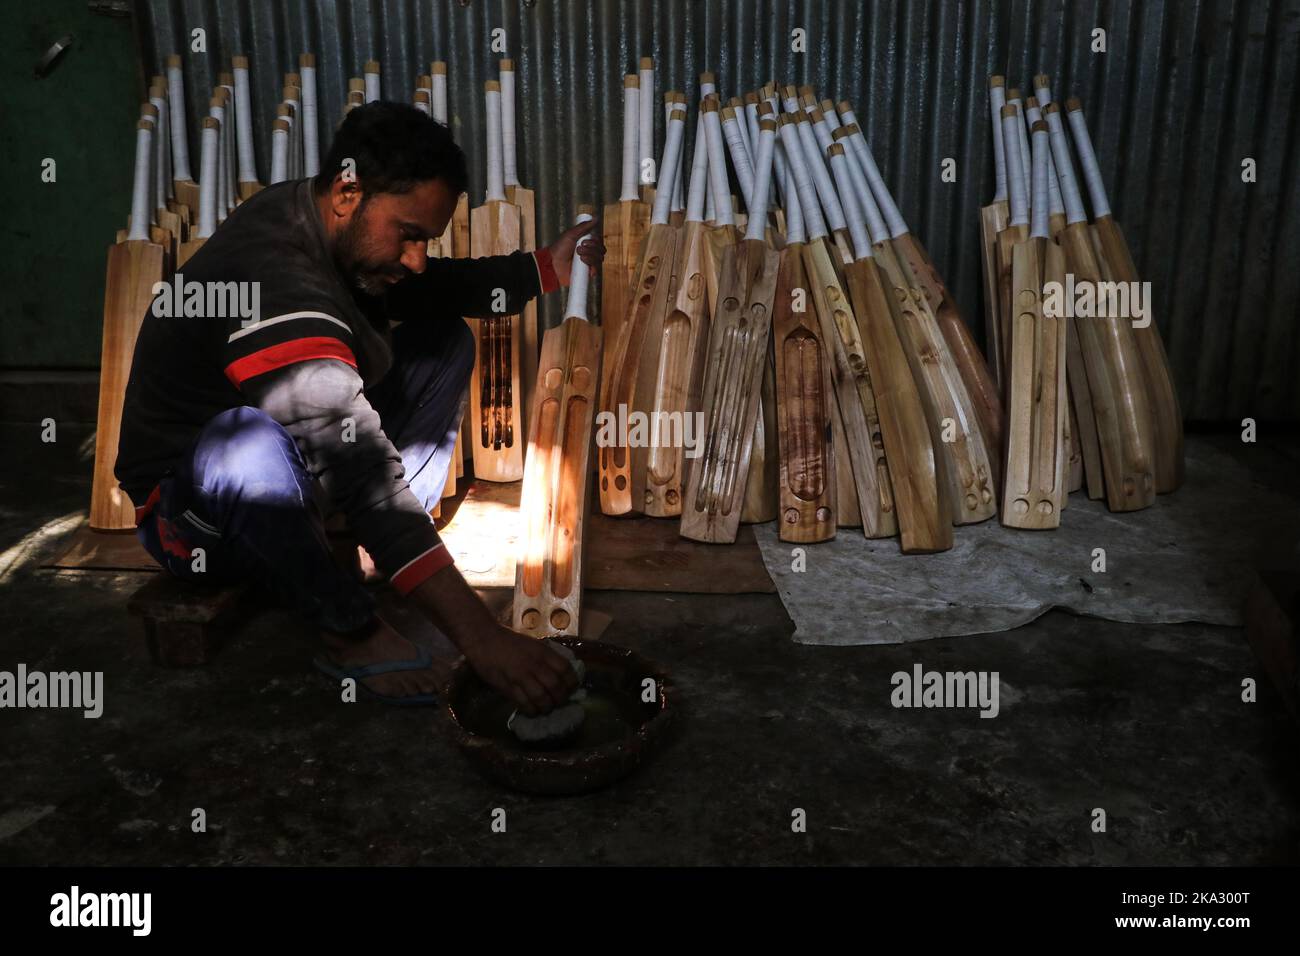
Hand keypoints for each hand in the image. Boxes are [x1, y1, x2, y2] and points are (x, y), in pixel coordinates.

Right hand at [464, 626, 578, 713]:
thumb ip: (546, 658)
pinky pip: (524, 703)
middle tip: (559, 702)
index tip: (571, 689)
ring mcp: (521, 676)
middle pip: (556, 687)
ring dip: (547, 707)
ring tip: (546, 708)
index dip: (572, 682)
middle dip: (561, 698)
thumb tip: (560, 674)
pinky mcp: (508, 686)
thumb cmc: (509, 642)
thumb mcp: (533, 644)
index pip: (565, 669)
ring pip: (541, 698)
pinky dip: (531, 710)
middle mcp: (535, 664)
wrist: (484, 640)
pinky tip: (532, 710)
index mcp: (543, 652)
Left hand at [546, 218, 604, 286]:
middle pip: (601, 250)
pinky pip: (596, 269)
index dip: (596, 241)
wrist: (553, 263)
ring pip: (599, 258)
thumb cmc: (559, 248)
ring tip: (578, 255)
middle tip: (579, 248)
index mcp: (586, 244)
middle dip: (592, 248)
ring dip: (590, 255)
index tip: (586, 240)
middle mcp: (589, 254)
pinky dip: (591, 264)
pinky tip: (582, 262)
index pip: (599, 242)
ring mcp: (588, 264)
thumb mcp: (571, 234)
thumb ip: (584, 226)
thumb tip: (596, 218)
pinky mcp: (587, 274)